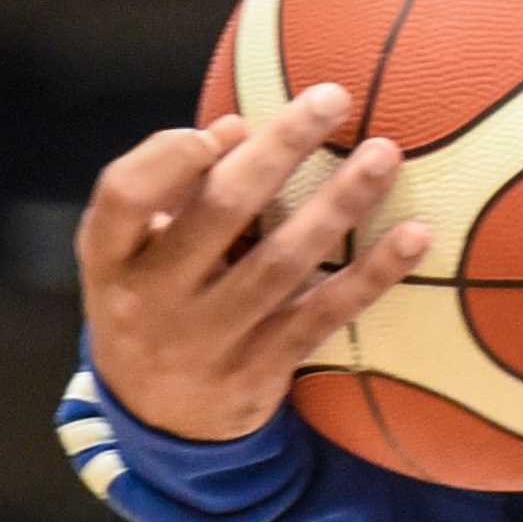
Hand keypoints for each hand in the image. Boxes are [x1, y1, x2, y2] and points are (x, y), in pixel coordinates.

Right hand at [78, 87, 434, 445]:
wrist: (160, 422)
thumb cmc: (154, 301)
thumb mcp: (136, 254)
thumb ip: (175, 193)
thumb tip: (235, 127)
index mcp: (110, 259)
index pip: (123, 198)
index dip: (168, 158)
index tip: (228, 123)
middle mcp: (150, 300)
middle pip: (218, 214)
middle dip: (278, 152)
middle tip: (331, 98)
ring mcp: (206, 340)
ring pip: (280, 263)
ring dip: (337, 204)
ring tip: (384, 155)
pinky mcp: (259, 371)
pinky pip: (322, 315)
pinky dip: (370, 276)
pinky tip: (412, 237)